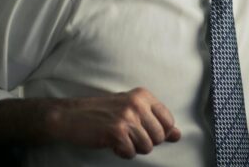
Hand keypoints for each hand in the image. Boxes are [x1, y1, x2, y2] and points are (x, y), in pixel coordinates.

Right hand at [48, 87, 180, 158]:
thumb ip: (156, 121)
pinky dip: (123, 152)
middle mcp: (138, 104)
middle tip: (129, 136)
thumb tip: (178, 135)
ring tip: (121, 139)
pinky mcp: (117, 132)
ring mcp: (127, 117)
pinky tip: (113, 143)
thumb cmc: (103, 113)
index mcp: (144, 96)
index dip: (159, 133)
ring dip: (133, 148)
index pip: (169, 121)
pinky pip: (131, 153)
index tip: (144, 131)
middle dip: (146, 142)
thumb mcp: (132, 110)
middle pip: (159, 136)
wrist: (71, 115)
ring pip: (147, 147)